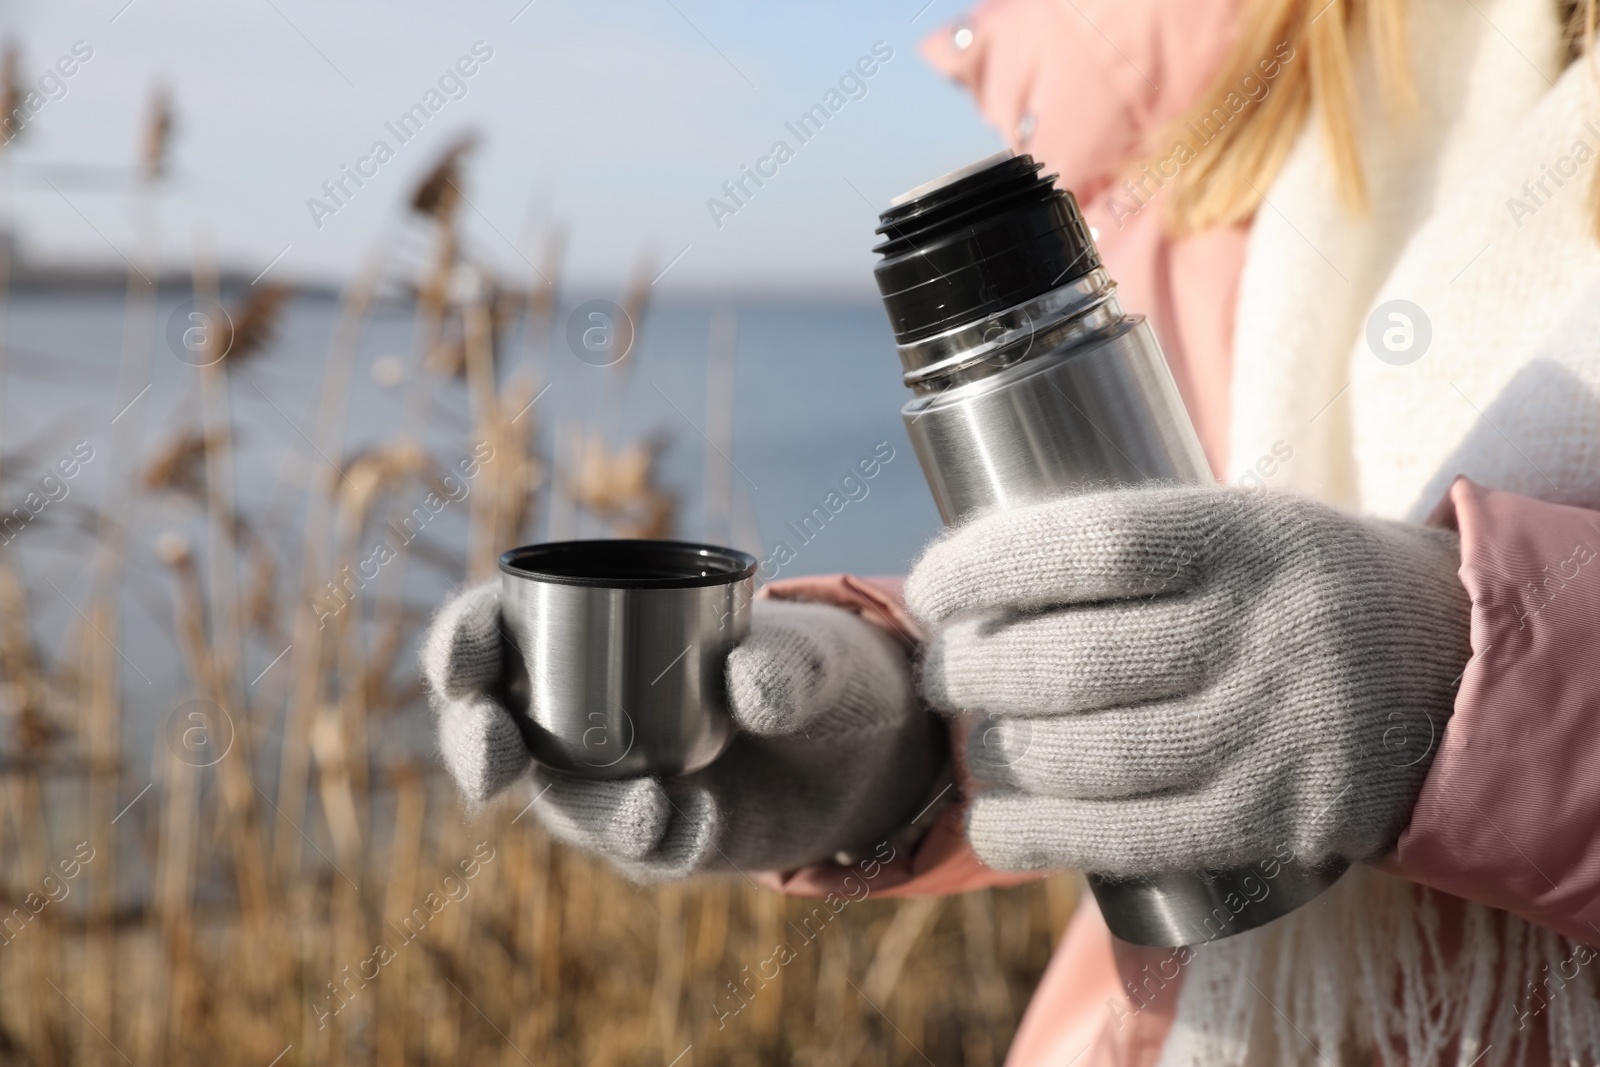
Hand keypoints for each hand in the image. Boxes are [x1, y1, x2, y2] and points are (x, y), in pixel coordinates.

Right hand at [422, 586, 942, 880]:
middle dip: (472, 745)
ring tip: (648, 808)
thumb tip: (748, 689)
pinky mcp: (658, 837)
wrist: (861, 747)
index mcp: (585, 634)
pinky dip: (664, 842)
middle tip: (497, 755)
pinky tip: (702, 825)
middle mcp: (580, 714)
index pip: (490, 634)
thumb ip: (790, 659)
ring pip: (563, 803)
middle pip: (488, 731)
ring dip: (590, 808)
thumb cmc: (808, 665)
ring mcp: (614, 781)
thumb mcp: (814, 650)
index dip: (460, 645)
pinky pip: (642, 849)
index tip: (469, 663)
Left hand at [904, 485, 1470, 877]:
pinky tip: (995, 823)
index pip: (1090, 545)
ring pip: (1089, 757)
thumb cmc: (1302, 587)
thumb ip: (1131, 545)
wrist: (1458, 670)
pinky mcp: (1274, 819)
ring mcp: (1271, 734)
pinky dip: (1041, 835)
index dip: (987, 567)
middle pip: (1073, 662)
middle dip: (973, 671)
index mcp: (1246, 539)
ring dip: (998, 755)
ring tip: (971, 739)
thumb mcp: (1242, 524)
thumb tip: (971, 580)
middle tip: (941, 672)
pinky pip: (1129, 838)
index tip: (932, 587)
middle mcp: (1262, 634)